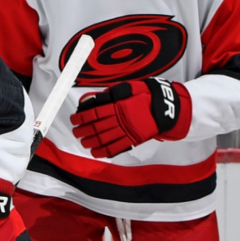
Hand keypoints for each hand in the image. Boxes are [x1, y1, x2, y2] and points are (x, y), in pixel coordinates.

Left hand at [71, 78, 190, 156]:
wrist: (165, 107)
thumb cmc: (146, 95)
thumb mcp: (128, 88)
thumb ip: (110, 94)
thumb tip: (92, 99)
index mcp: (118, 105)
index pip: (94, 113)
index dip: (81, 117)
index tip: (74, 119)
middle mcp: (120, 119)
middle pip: (96, 127)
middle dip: (82, 131)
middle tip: (75, 131)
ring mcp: (126, 131)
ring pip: (103, 139)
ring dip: (90, 142)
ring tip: (83, 141)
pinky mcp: (133, 140)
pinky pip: (115, 148)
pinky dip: (103, 152)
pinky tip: (95, 152)